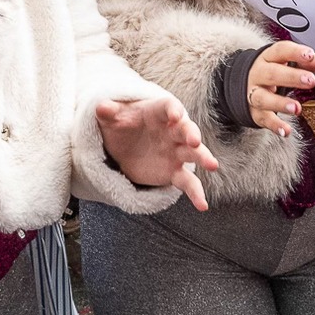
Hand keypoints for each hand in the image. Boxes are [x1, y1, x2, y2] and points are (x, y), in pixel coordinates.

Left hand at [97, 97, 219, 210]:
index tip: (175, 115)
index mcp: (159, 113)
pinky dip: (196, 193)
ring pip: (194, 154)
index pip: (169, 107)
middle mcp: (173, 131)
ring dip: (203, 157)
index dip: (173, 110)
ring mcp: (176, 152)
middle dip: (192, 134)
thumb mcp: (111, 117)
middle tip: (195, 140)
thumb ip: (108, 112)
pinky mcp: (174, 172)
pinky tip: (202, 206)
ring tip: (213, 165)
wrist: (125, 144)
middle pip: (186, 130)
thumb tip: (101, 107)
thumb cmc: (122, 124)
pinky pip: (188, 182)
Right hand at [246, 41, 314, 137]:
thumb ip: (312, 62)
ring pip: (263, 98)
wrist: (242, 85)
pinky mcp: (255, 112)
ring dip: (280, 103)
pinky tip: (286, 131)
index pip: (281, 51)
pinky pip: (264, 119)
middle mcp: (259, 74)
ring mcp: (254, 93)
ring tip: (297, 109)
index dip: (295, 52)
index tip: (310, 55)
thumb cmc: (271, 70)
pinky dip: (275, 126)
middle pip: (272, 73)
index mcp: (268, 57)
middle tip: (311, 80)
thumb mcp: (288, 62)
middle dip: (291, 77)